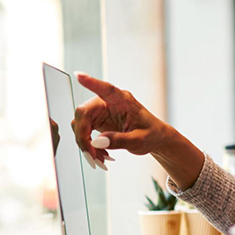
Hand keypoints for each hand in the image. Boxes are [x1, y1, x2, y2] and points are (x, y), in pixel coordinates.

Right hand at [72, 72, 204, 187]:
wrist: (154, 138)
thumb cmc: (151, 134)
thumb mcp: (139, 140)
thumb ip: (119, 140)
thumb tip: (97, 142)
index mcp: (123, 100)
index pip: (106, 89)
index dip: (92, 83)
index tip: (79, 75)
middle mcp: (108, 102)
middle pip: (84, 113)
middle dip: (83, 136)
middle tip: (92, 155)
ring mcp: (101, 111)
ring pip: (80, 124)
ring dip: (85, 144)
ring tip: (100, 159)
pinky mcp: (97, 121)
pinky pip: (84, 132)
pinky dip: (89, 146)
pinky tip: (101, 155)